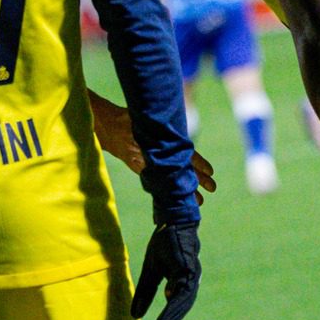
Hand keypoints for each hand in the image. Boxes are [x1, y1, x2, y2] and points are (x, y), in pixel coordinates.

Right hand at [89, 91, 215, 192]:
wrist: (107, 127)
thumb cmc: (130, 119)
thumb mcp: (149, 120)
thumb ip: (166, 129)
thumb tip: (183, 139)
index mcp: (160, 144)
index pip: (184, 154)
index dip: (198, 163)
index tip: (211, 172)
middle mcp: (154, 157)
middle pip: (180, 170)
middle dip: (197, 180)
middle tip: (212, 188)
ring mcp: (146, 165)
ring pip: (170, 178)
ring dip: (185, 188)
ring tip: (199, 200)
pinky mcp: (139, 168)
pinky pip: (158, 180)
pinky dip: (169, 187)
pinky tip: (178, 194)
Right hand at [131, 221, 201, 319]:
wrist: (174, 221)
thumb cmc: (165, 246)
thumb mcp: (151, 271)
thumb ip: (146, 292)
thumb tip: (136, 315)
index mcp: (182, 286)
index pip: (173, 310)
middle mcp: (190, 283)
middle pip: (178, 311)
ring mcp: (191, 275)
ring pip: (181, 303)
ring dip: (168, 318)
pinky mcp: (188, 266)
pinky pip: (182, 287)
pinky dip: (175, 298)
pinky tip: (166, 305)